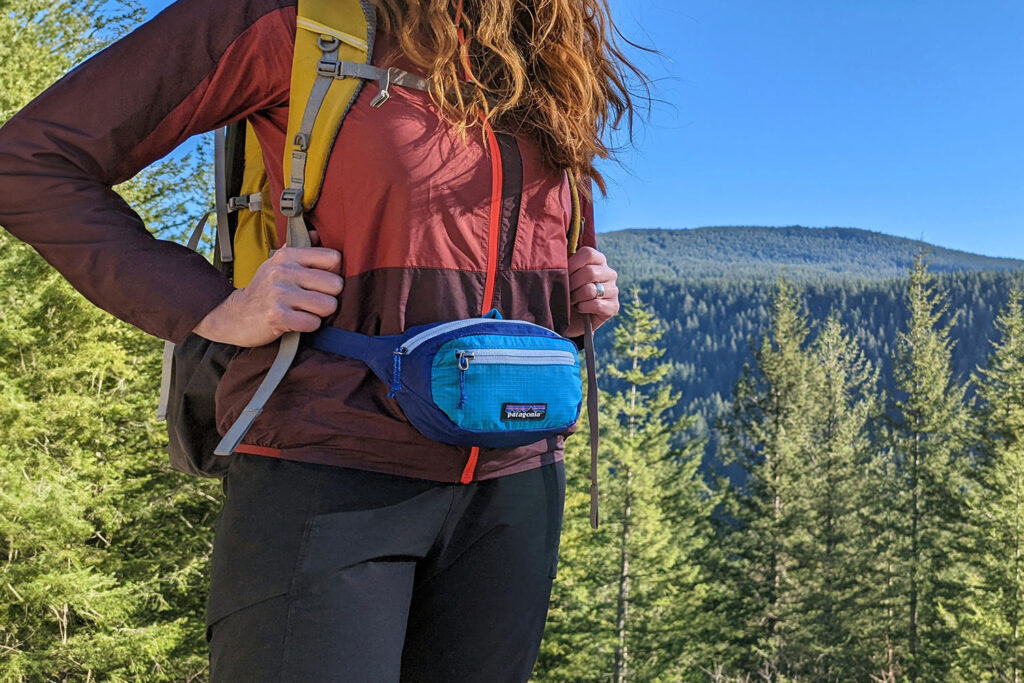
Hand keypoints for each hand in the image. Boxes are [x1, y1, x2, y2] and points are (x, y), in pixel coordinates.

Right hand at [194, 246, 342, 346]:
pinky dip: (309, 326)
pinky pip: (313, 323)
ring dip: (320, 313)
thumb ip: (299, 249)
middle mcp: (283, 271)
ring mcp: (279, 293)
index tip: (323, 282)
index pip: (334, 258)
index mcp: (288, 255)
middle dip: (330, 297)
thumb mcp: (277, 264)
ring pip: (328, 305)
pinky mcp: (277, 315)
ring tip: (305, 310)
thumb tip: (315, 233)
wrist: (235, 315)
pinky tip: (297, 321)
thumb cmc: (264, 290)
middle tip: (314, 300)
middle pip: (336, 284)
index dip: (334, 273)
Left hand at [566, 246, 618, 337]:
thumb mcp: (562, 274)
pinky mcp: (614, 307)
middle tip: (565, 292)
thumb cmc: (564, 292)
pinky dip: (583, 308)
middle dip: (572, 284)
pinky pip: (596, 304)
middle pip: (589, 272)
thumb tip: (558, 242)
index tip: (563, 275)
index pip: (588, 253)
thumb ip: (562, 259)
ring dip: (576, 298)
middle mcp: (609, 273)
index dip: (572, 264)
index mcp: (598, 260)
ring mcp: (614, 290)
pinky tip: (580, 309)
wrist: (567, 318)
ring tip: (571, 301)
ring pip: (591, 290)